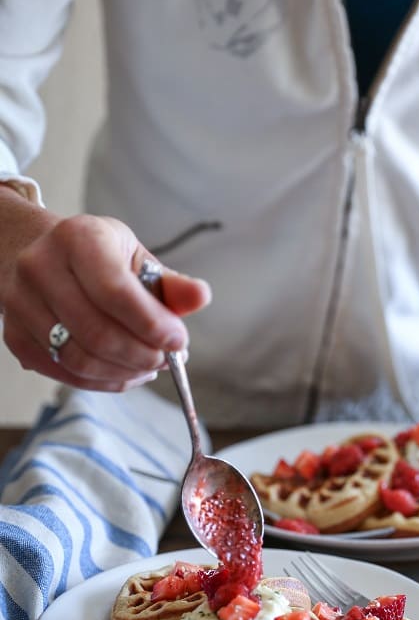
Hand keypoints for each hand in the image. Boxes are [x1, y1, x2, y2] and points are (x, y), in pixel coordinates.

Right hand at [1, 208, 210, 391]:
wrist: (36, 252)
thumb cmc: (95, 256)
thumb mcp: (134, 257)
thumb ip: (169, 283)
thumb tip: (200, 297)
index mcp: (78, 238)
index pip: (116, 291)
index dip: (152, 324)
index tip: (178, 341)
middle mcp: (40, 267)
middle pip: (97, 332)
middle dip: (141, 355)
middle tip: (165, 358)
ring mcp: (20, 304)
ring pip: (79, 359)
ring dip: (124, 372)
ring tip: (148, 365)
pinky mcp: (14, 337)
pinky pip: (65, 374)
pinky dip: (103, 381)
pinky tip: (125, 371)